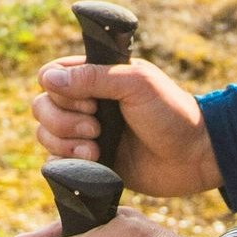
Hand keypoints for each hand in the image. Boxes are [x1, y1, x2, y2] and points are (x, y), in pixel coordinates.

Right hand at [32, 54, 220, 197]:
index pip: (51, 75)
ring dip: (65, 142)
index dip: (60, 90)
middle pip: (41, 106)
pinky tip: (96, 161)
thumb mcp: (136, 84)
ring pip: (45, 133)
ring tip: (97, 149)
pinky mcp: (89, 162)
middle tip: (97, 126)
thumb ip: (94, 77)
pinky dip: (67, 161)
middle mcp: (86, 102)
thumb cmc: (172, 113)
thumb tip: (48, 79)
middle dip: (62, 120)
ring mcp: (86, 132)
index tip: (90, 101)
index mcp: (96, 75)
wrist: (194, 157)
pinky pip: (56, 161)